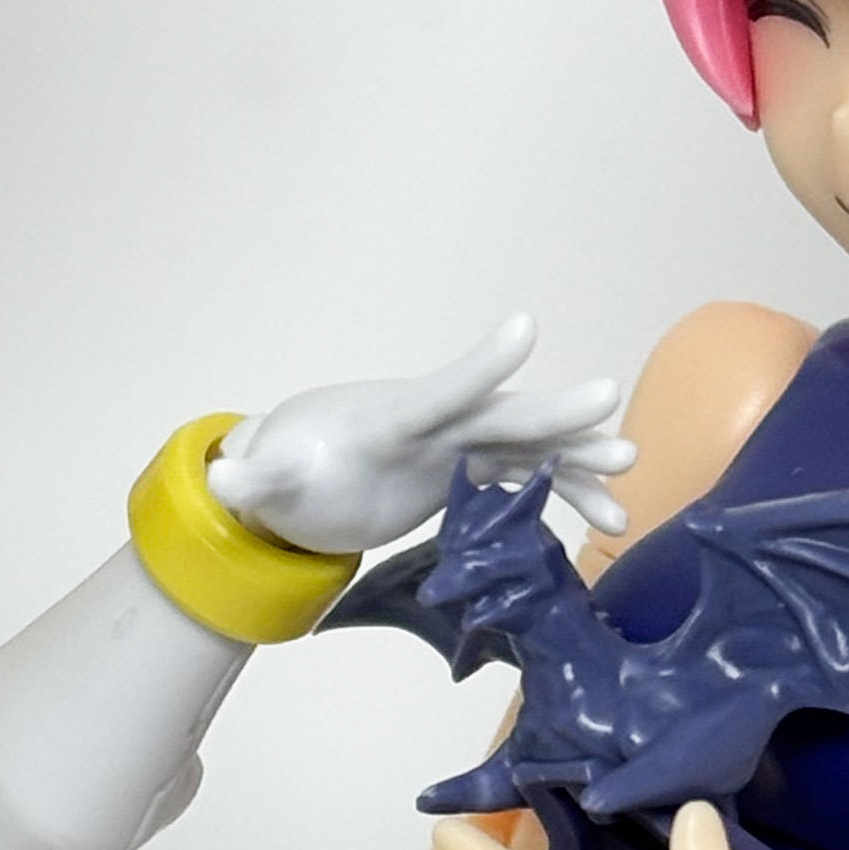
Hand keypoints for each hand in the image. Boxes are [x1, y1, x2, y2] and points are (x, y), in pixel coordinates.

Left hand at [211, 316, 631, 554]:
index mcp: (389, 419)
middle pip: (500, 413)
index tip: (526, 328)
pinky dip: (568, 493)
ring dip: (577, 458)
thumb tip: (219, 480)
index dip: (479, 366)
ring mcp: (455, 445)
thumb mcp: (265, 483)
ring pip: (528, 445)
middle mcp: (433, 424)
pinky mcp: (466, 472)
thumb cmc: (286, 470)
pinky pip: (529, 479)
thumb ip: (251, 484)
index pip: (438, 391)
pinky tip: (609, 521)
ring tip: (629, 477)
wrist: (300, 474)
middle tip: (610, 396)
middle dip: (554, 410)